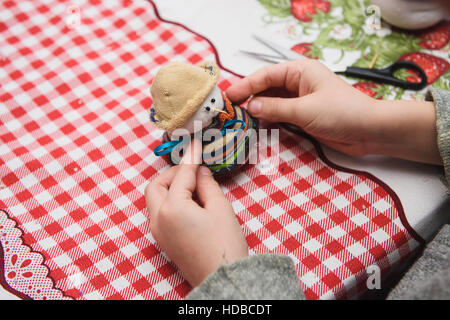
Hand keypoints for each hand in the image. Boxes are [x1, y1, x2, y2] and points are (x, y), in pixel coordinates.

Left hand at [145, 139, 247, 286]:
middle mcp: (158, 219)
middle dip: (173, 174)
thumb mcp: (220, 208)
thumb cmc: (224, 244)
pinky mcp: (163, 240)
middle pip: (156, 186)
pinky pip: (160, 212)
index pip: (181, 175)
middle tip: (194, 172)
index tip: (195, 142)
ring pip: (155, 199)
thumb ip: (207, 185)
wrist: (222, 278)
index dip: (191, 157)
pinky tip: (191, 203)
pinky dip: (171, 202)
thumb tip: (200, 172)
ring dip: (171, 188)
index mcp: (172, 208)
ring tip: (195, 188)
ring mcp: (158, 231)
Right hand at [226, 60, 440, 164]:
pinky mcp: (304, 116)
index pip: (266, 75)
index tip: (229, 97)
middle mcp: (299, 83)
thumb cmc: (341, 113)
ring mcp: (301, 100)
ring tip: (239, 120)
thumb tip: (250, 107)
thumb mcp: (304, 110)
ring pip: (272, 103)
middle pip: (267, 89)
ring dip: (257, 111)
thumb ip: (275, 108)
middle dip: (249, 99)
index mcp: (300, 72)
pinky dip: (268, 120)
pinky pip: (280, 115)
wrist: (369, 131)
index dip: (246, 85)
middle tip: (229, 111)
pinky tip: (256, 126)